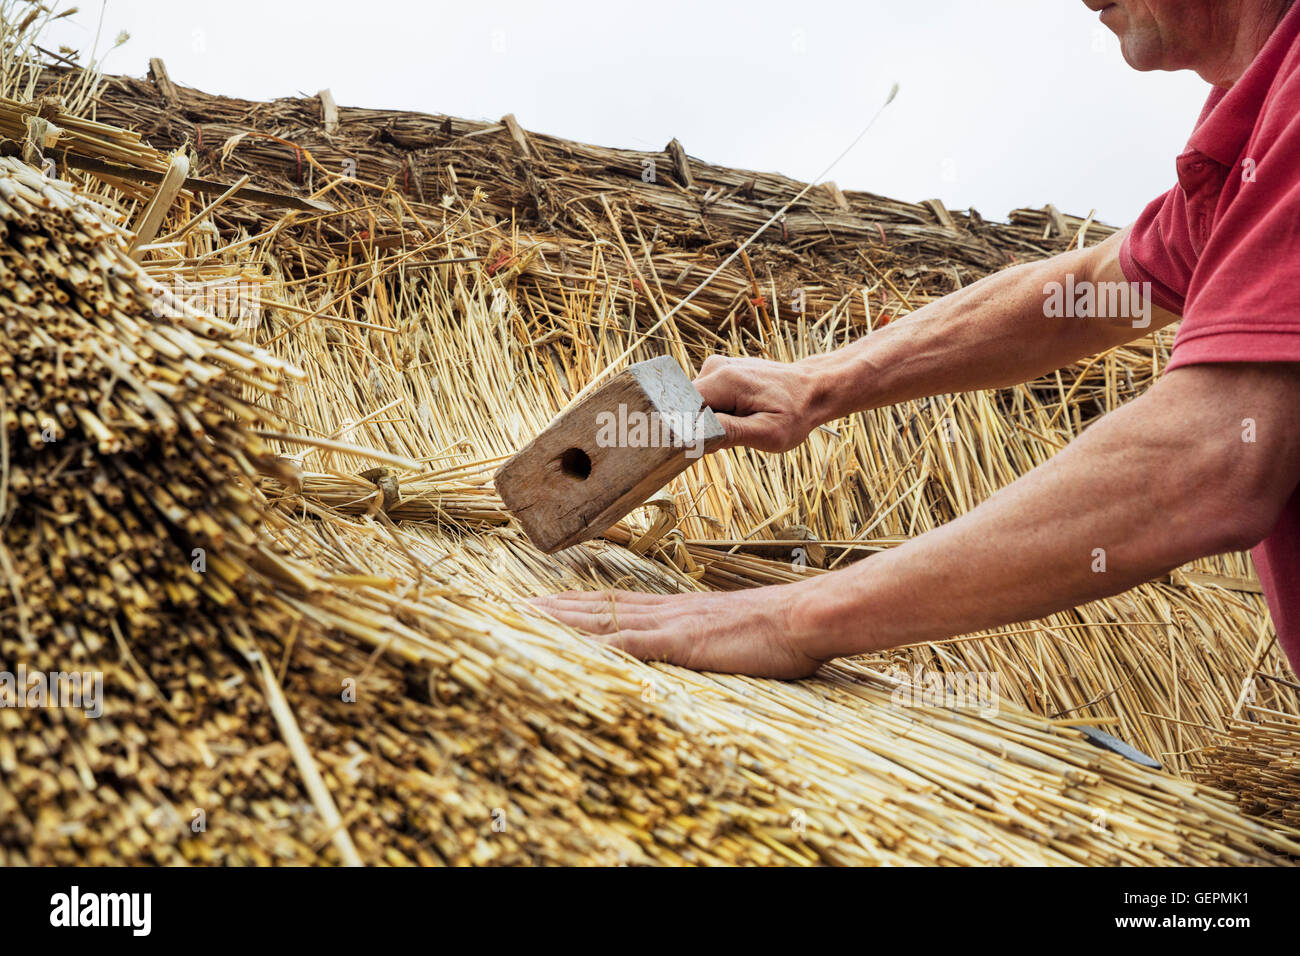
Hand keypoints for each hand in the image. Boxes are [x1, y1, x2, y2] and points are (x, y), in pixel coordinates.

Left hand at [530, 586, 824, 678]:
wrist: (806, 617)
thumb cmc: (782, 630)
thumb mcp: (738, 636)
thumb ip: (713, 642)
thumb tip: (704, 652)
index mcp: (679, 611)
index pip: (618, 604)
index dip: (580, 605)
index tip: (548, 604)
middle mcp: (668, 610)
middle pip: (600, 606)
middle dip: (557, 609)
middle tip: (516, 608)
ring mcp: (672, 623)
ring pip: (604, 619)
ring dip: (563, 621)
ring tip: (525, 620)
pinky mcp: (681, 641)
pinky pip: (629, 645)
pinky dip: (597, 647)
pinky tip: (571, 651)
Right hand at [693, 355, 820, 451]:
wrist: (813, 389)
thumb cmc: (795, 413)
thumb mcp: (768, 433)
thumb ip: (731, 433)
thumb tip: (695, 436)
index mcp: (723, 380)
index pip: (681, 407)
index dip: (685, 429)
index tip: (704, 444)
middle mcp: (714, 367)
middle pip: (686, 406)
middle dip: (700, 427)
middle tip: (731, 438)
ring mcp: (716, 367)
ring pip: (695, 404)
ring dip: (711, 421)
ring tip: (741, 424)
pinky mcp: (720, 372)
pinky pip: (705, 398)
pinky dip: (717, 412)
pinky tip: (739, 415)